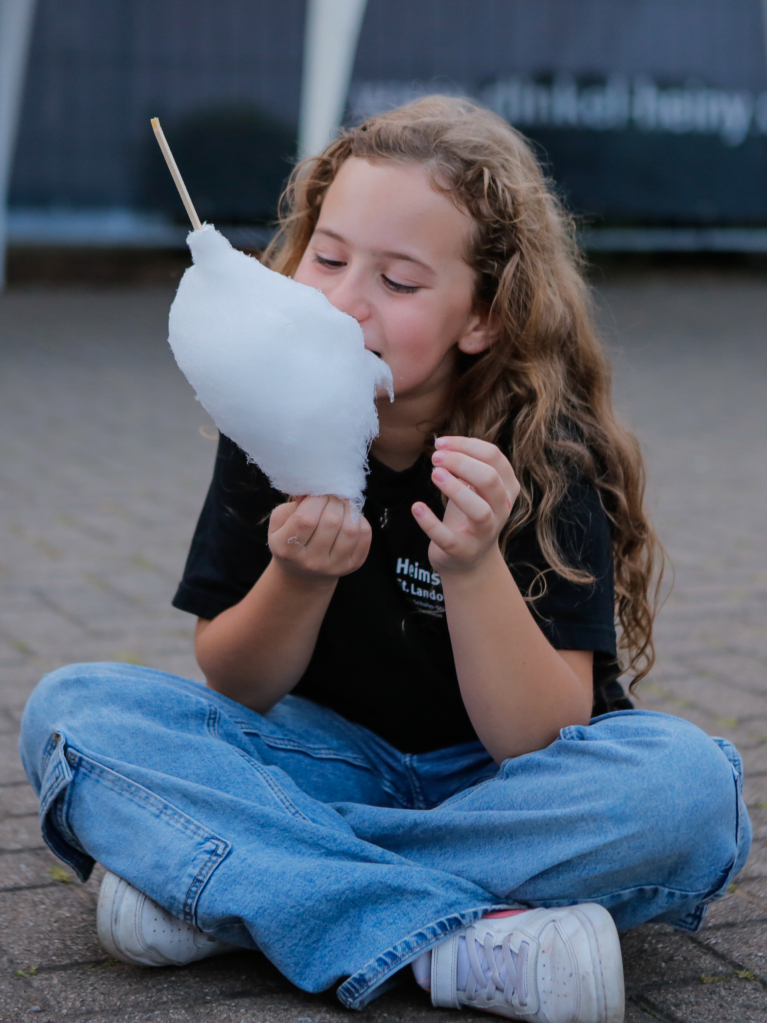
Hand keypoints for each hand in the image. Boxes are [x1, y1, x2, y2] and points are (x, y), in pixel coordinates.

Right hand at [268, 495, 370, 582]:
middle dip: (334, 500)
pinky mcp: (353, 565)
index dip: (316, 499)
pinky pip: (364, 535)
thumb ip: (294, 503)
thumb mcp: (281, 521)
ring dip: (349, 508)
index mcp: (286, 548)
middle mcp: (310, 561)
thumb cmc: (290, 539)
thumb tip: (313, 487)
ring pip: (351, 529)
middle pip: (331, 522)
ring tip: (341, 504)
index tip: (317, 493)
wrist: (304, 573)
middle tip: (331, 496)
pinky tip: (349, 517)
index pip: (306, 519)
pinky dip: (360, 519)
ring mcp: (334, 566)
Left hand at [412, 437, 519, 575]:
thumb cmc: (470, 513)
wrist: (470, 560)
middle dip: (461, 462)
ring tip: (434, 474)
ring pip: (479, 510)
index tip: (441, 443)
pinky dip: (430, 523)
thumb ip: (468, 464)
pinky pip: (447, 538)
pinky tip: (417, 507)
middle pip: (489, 479)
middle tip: (435, 457)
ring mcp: (484, 533)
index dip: (467, 445)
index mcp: (507, 488)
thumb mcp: (476, 487)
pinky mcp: (462, 550)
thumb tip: (443, 444)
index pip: (494, 457)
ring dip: (455, 489)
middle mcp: (501, 510)